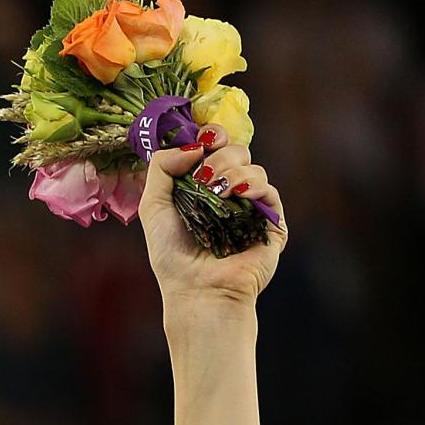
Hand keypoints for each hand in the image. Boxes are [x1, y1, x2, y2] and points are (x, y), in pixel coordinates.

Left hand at [142, 134, 284, 315]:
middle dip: (219, 158)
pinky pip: (268, 190)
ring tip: (217, 194)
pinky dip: (253, 186)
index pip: (215, 147)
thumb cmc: (172, 255)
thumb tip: (193, 143)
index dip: (213, 136)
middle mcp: (228, 193)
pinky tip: (238, 195)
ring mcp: (250, 206)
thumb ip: (162, 168)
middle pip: (235, 151)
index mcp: (203, 188)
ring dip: (233, 173)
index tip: (204, 140)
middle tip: (205, 178)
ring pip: (253, 167)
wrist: (197, 289)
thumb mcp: (153, 207)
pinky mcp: (271, 221)